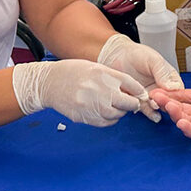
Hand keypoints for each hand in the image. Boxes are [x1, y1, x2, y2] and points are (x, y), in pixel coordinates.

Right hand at [12, 59, 148, 126]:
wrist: (50, 83)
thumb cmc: (72, 72)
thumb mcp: (96, 68)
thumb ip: (113, 78)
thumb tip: (132, 91)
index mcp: (104, 75)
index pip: (132, 85)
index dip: (139, 91)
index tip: (141, 94)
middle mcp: (100, 91)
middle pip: (129, 103)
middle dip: (132, 104)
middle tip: (131, 103)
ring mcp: (93, 106)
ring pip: (118, 115)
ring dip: (120, 112)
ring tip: (114, 105)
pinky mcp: (85, 117)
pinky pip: (105, 122)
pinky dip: (109, 119)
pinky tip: (104, 111)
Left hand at [97, 33, 183, 116]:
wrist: (117, 56)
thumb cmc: (137, 54)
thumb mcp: (153, 59)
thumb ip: (163, 73)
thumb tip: (174, 87)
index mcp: (169, 78)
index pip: (178, 90)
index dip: (177, 95)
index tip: (173, 96)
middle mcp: (161, 89)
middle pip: (170, 101)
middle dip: (167, 103)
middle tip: (162, 100)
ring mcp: (150, 96)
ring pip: (158, 106)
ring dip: (158, 108)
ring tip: (155, 106)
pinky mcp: (139, 101)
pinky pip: (146, 110)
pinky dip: (148, 112)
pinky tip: (150, 113)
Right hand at [150, 44, 190, 144]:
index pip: (185, 96)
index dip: (171, 94)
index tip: (156, 90)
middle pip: (183, 109)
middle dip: (168, 104)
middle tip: (154, 98)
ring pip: (189, 121)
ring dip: (177, 115)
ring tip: (169, 108)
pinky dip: (190, 129)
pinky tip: (182, 122)